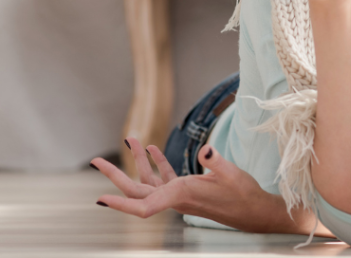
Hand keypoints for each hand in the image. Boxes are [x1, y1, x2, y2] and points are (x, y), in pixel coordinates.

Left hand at [92, 137, 320, 234]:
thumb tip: (205, 149)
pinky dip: (156, 163)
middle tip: (95, 159)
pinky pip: (164, 178)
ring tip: (131, 138)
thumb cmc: (243, 195)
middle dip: (114, 174)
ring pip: (148, 181)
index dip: (119, 203)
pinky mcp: (187, 190)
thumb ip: (215, 162)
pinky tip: (153, 149)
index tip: (99, 199)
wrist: (255, 211)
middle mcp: (175, 197)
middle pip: (136, 189)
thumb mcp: (232, 175)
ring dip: (137, 161)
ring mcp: (180, 194)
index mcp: (180, 195)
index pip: (142, 204)